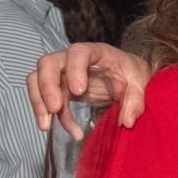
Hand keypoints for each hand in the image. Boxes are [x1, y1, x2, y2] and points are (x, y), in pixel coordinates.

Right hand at [28, 42, 147, 133]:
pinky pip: (41, 95)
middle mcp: (72, 58)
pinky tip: (50, 126)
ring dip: (39, 102)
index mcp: (96, 52)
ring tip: (46, 125)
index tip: (78, 91)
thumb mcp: (140, 84)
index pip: (78, 52)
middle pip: (48, 63)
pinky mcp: (57, 86)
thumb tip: (127, 121)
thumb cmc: (131, 74)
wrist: (127, 77)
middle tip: (56, 109)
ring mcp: (61, 72)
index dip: (74, 69)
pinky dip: (43, 111)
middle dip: (47, 86)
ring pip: (37, 79)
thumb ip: (136, 100)